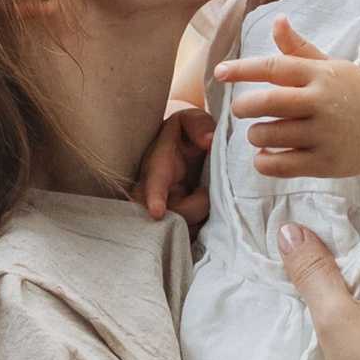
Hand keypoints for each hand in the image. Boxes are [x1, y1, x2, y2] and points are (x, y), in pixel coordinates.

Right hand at [134, 103, 212, 223]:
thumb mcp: (191, 120)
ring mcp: (159, 211)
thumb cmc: (185, 136)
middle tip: (204, 193)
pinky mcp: (169, 225)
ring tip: (204, 195)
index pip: (152, 183)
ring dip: (198, 220)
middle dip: (189, 214)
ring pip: (178, 231)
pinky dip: (199, 230)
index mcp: (157, 165)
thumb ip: (199, 124)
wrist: (179, 153)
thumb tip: (208, 141)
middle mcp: (151, 192)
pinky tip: (203, 212)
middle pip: (166, 217)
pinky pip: (184, 239)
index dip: (154, 198)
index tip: (156, 213)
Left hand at [213, 20, 359, 179]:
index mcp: (321, 75)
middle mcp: (322, 102)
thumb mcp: (331, 67)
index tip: (219, 72)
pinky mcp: (325, 163)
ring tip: (259, 132)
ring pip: (269, 134)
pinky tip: (265, 155)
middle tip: (241, 110)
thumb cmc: (355, 95)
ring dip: (255, 134)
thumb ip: (299, 49)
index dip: (242, 69)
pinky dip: (264, 161)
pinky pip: (281, 165)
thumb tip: (277, 20)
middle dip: (244, 107)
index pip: (274, 67)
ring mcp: (324, 134)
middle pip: (267, 102)